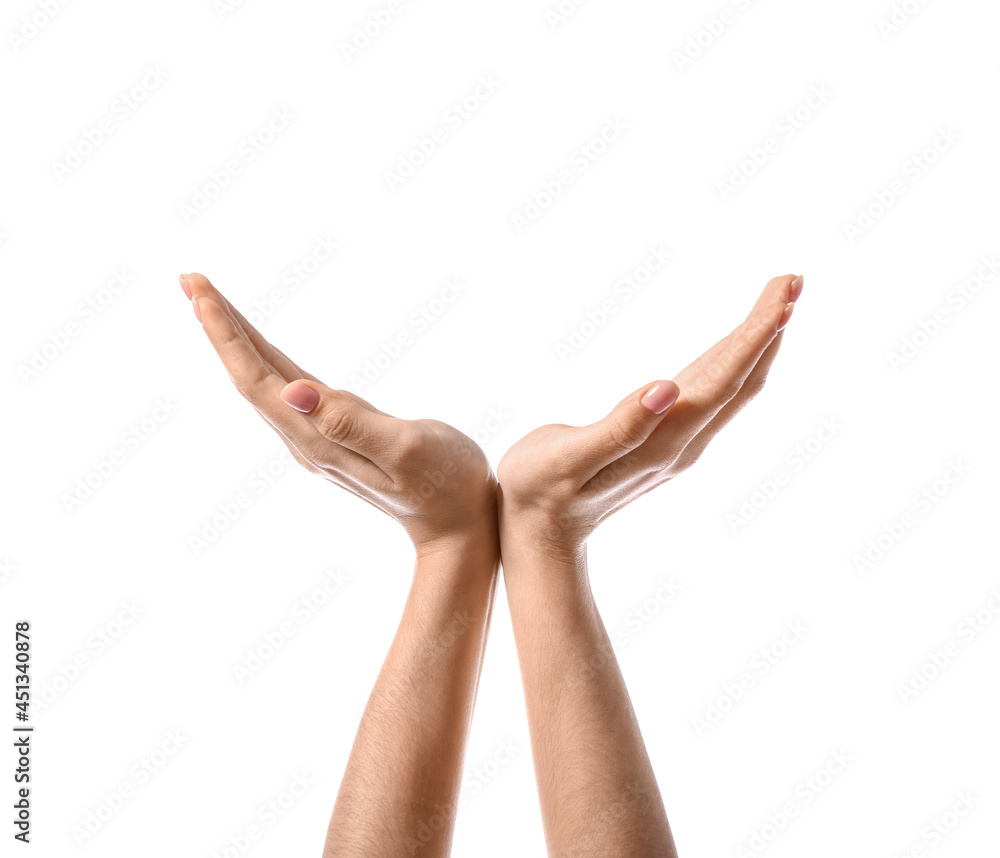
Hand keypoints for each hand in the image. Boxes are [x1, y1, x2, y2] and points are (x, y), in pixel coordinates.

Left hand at [180, 273, 496, 554]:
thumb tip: (294, 391)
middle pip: (249, 376)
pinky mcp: (335, 434)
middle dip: (218, 325)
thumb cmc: (445, 484)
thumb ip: (351, 422)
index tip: (199, 291)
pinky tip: (260, 347)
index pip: (256, 380)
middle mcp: (307, 439)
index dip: (226, 335)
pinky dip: (265, 357)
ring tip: (210, 302)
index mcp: (318, 438)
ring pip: (264, 381)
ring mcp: (318, 438)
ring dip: (236, 340)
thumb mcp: (406, 449)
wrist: (458, 525)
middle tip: (190, 278)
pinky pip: (286, 388)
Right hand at [497, 273, 802, 562]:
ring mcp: (678, 444)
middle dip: (769, 327)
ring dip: (757, 342)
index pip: (724, 381)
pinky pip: (714, 394)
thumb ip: (619, 427)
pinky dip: (733, 360)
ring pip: (732, 387)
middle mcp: (682, 443)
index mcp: (664, 441)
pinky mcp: (666, 440)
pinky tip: (735, 346)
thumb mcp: (568, 458)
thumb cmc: (539, 490)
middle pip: (741, 380)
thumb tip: (666, 388)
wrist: (539, 534)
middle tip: (793, 278)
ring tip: (778, 299)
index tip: (784, 293)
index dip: (755, 336)